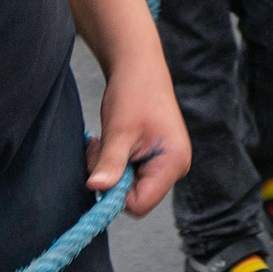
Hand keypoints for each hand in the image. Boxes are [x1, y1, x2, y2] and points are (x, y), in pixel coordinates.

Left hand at [85, 43, 188, 219]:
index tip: (102, 171)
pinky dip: (116, 162)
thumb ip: (110, 165)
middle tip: (101, 149)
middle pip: (135, 197)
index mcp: (173, 164)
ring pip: (130, 186)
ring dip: (111, 169)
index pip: (140, 204)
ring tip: (107, 142)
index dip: (116, 195)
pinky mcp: (157, 157)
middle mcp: (175, 167)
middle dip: (112, 179)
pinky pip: (132, 173)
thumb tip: (96, 189)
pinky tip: (114, 142)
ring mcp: (167, 162)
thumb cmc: (133, 95)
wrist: (139, 67)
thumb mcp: (118, 132)